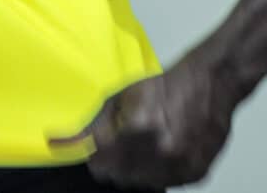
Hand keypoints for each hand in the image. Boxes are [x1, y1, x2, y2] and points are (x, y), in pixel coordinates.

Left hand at [49, 49, 238, 188]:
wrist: (210, 83)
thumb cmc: (164, 86)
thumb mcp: (121, 97)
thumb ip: (91, 126)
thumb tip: (56, 142)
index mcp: (137, 128)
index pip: (99, 163)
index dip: (93, 156)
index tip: (93, 150)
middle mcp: (160, 151)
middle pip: (118, 177)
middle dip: (112, 163)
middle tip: (119, 143)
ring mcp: (180, 166)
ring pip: (141, 184)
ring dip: (135, 169)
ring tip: (142, 144)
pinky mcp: (195, 175)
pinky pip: (165, 184)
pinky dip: (158, 172)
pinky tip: (162, 150)